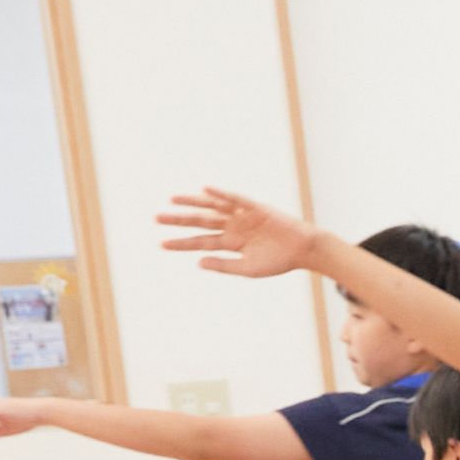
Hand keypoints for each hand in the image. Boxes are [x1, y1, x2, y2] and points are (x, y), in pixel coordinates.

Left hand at [161, 186, 323, 281]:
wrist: (303, 250)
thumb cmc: (278, 261)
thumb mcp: (248, 268)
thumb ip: (224, 265)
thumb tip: (198, 262)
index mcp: (230, 243)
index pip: (200, 241)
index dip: (181, 243)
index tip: (161, 244)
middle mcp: (232, 227)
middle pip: (201, 221)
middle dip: (179, 220)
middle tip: (156, 218)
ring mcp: (242, 216)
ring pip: (212, 208)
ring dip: (193, 203)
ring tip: (172, 200)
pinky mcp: (255, 207)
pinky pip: (235, 199)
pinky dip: (222, 194)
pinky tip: (205, 190)